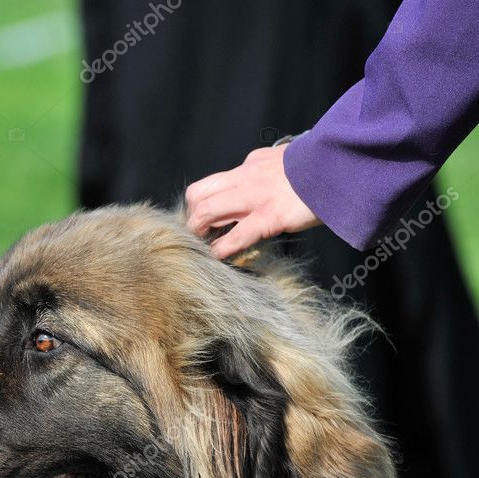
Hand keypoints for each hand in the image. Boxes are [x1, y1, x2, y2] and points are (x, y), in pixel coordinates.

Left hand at [185, 145, 320, 259]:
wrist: (342, 163)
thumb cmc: (321, 168)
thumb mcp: (288, 164)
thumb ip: (270, 174)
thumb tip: (265, 187)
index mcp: (252, 164)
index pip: (215, 182)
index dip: (202, 202)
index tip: (204, 219)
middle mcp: (247, 176)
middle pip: (200, 194)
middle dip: (192, 218)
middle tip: (196, 236)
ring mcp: (256, 196)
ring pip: (208, 211)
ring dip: (199, 232)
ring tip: (201, 247)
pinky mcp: (270, 215)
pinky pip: (236, 235)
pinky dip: (221, 249)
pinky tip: (217, 256)